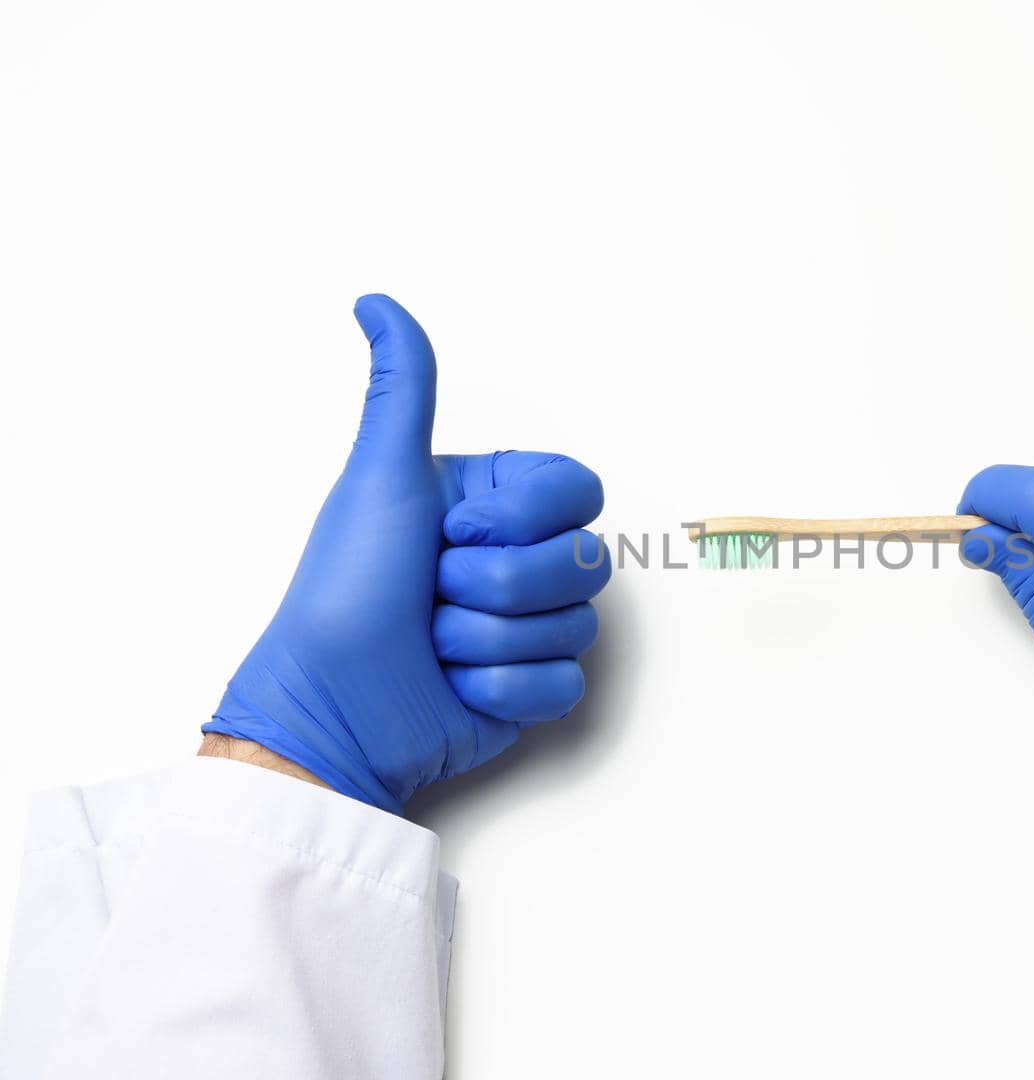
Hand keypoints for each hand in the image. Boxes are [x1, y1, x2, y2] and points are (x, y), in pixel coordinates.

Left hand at [203, 295, 609, 812]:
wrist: (333, 708)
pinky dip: (502, 690)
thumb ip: (403, 387)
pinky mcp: (531, 689)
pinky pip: (564, 684)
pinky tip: (456, 686)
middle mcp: (515, 559)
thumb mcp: (380, 478)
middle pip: (585, 560)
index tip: (454, 528)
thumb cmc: (347, 593)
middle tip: (435, 591)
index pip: (579, 490)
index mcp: (491, 504)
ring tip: (435, 644)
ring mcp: (526, 626)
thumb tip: (374, 300)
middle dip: (498, 584)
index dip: (525, 516)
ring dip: (490, 641)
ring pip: (577, 624)